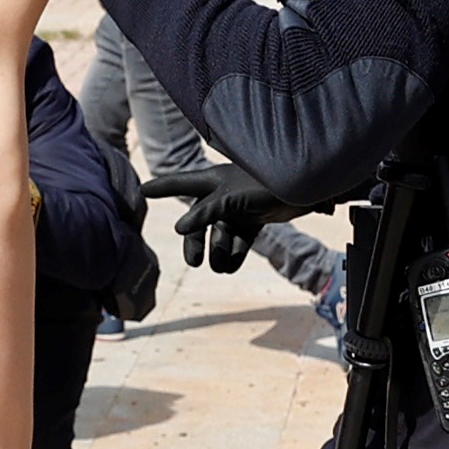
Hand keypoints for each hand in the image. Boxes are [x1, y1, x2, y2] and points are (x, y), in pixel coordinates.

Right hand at [143, 166, 308, 273]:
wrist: (306, 188)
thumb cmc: (266, 183)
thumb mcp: (232, 198)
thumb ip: (206, 213)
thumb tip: (179, 228)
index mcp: (214, 181)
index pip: (181, 183)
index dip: (162, 187)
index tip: (142, 190)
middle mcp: (224, 194)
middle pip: (200, 220)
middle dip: (197, 242)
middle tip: (194, 262)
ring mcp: (240, 207)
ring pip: (221, 234)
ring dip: (220, 251)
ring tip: (222, 267)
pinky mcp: (256, 219)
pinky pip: (239, 240)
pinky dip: (236, 253)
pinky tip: (232, 267)